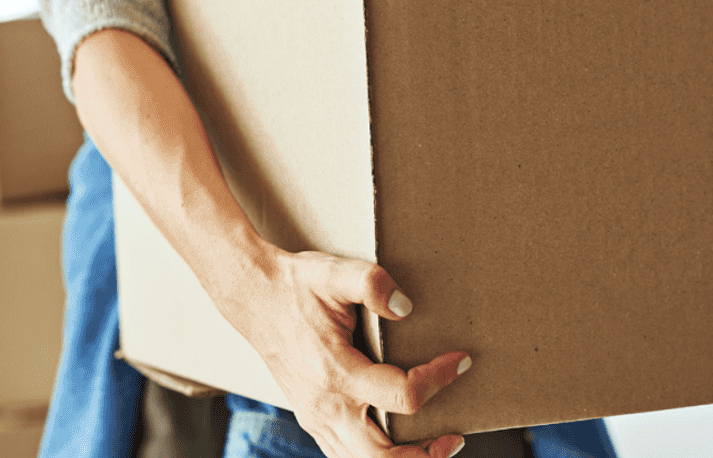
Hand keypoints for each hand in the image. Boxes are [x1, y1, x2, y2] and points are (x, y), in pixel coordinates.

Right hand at [222, 248, 470, 457]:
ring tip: (431, 446)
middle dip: (425, 454)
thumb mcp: (334, 272)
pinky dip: (374, 456)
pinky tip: (394, 441)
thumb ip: (372, 284)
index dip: (439, 379)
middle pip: (383, 457)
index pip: (403, 396)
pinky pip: (345, 454)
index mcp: (336, 372)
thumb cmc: (295, 286)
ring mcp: (315, 416)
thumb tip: (405, 306)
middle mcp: (325, 405)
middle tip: (453, 436)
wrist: (252, 297)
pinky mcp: (311, 417)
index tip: (460, 360)